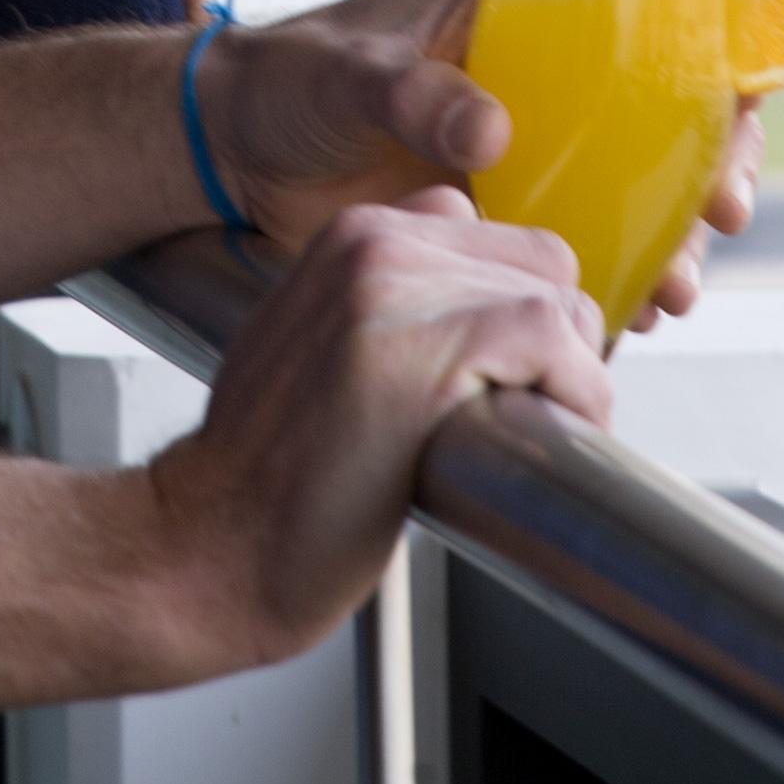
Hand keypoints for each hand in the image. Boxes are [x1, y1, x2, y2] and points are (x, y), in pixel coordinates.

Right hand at [140, 200, 610, 674]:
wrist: (209, 547)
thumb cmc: (267, 478)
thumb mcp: (313, 346)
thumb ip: (385, 307)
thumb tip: (481, 310)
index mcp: (350, 236)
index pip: (494, 236)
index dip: (518, 310)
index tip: (510, 374)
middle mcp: (373, 243)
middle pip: (539, 262)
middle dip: (554, 342)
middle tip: (527, 412)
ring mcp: (396, 292)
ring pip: (556, 299)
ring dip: (567, 373)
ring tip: (525, 431)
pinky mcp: (428, 350)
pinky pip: (552, 342)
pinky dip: (574, 393)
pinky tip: (530, 437)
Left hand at [211, 0, 762, 329]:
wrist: (231, 155)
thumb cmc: (284, 82)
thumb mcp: (344, 78)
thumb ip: (411, 96)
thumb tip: (493, 134)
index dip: (709, 25)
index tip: (743, 87)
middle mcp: (546, 55)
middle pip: (670, 90)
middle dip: (715, 152)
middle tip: (722, 211)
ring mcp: (539, 131)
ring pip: (646, 171)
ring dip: (678, 229)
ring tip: (679, 288)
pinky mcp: (519, 197)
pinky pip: (597, 228)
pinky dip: (629, 268)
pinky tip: (640, 313)